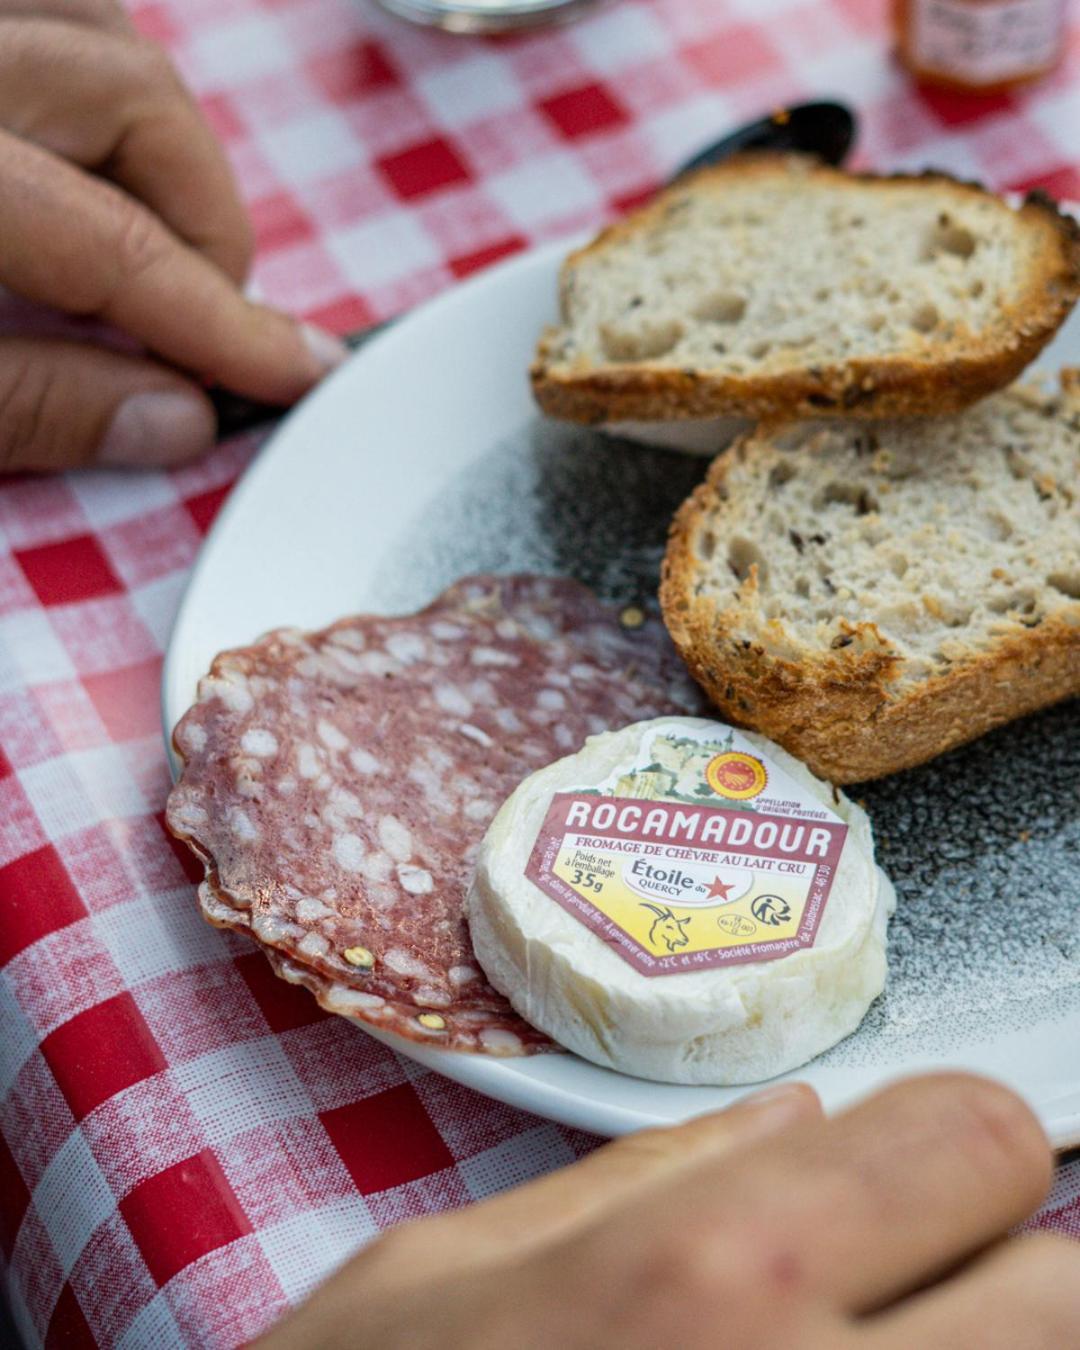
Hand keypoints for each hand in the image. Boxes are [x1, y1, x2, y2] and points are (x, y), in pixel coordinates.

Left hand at [0, 0, 345, 471]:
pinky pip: (52, 6)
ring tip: (155, 235)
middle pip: (130, 95)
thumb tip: (175, 420)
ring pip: (100, 24)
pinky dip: (93, 70)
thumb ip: (30, 405)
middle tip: (203, 322)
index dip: (220, 321)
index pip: (114, 239)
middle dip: (198, 216)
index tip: (298, 372)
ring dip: (152, 131)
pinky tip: (92, 152)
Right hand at [260, 1074, 1079, 1348]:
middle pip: (1067, 1290)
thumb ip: (637, 1177)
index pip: (975, 1138)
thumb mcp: (441, 1273)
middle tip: (912, 1285)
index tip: (914, 1178)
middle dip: (1004, 1268)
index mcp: (703, 1272)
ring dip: (990, 1349)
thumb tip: (798, 1118)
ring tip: (872, 1344)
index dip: (956, 1146)